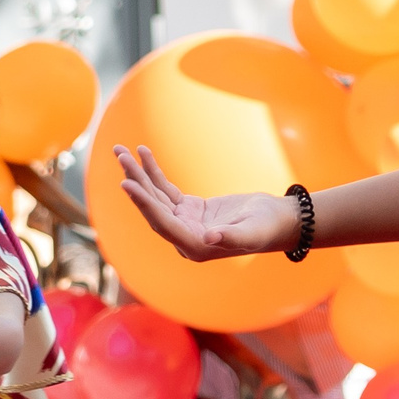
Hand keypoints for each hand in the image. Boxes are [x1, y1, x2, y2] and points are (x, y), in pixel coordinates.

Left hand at [112, 145, 290, 259]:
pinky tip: (144, 153)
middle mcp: (184, 237)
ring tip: (122, 151)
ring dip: (138, 174)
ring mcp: (185, 223)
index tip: (126, 183)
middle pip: (153, 208)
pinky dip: (154, 172)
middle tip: (120, 155)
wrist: (278, 221)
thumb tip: (209, 239)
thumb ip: (232, 237)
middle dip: (135, 181)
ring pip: (155, 197)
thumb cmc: (268, 227)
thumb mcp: (252, 231)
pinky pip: (166, 189)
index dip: (144, 203)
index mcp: (194, 247)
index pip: (162, 223)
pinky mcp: (189, 210)